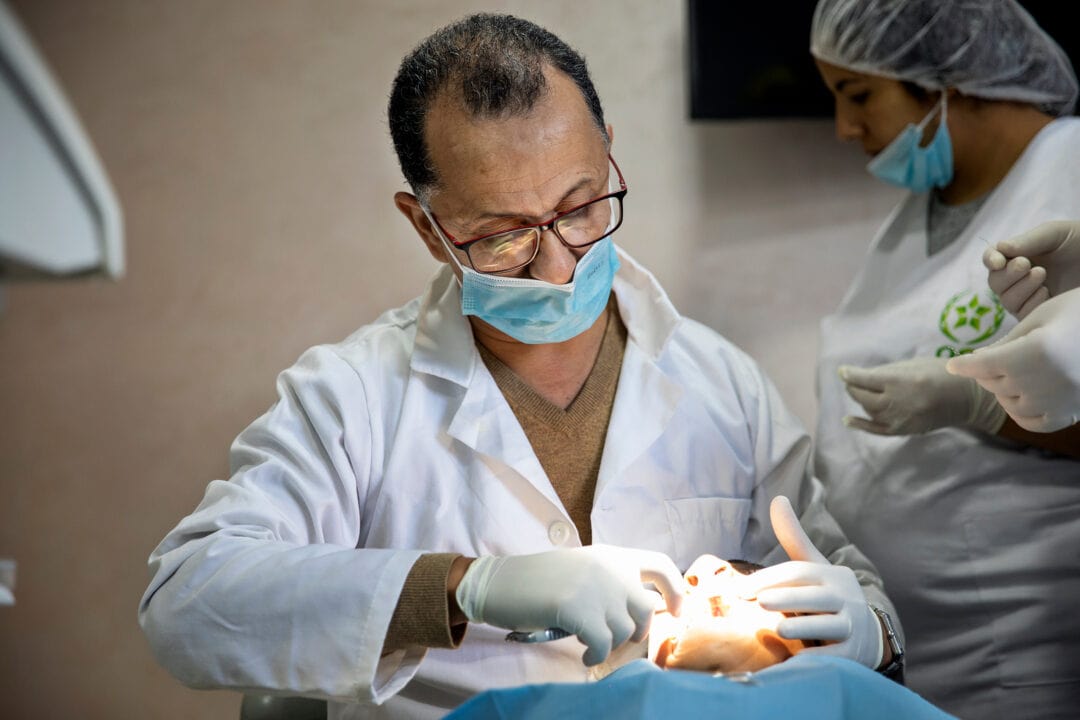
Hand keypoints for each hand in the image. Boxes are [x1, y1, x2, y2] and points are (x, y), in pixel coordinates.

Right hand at [455, 545, 684, 665]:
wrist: (500, 582)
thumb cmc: (538, 580)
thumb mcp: (581, 569)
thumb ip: (610, 580)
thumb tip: (642, 609)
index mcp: (610, 554)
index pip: (660, 564)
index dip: (675, 589)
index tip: (675, 609)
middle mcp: (609, 568)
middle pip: (647, 608)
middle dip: (637, 630)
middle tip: (616, 637)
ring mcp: (595, 588)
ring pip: (624, 631)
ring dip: (609, 643)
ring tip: (588, 640)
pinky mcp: (578, 609)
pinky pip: (603, 644)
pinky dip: (595, 654)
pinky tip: (583, 654)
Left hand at [736, 496, 882, 668]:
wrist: (868, 631)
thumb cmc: (827, 595)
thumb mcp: (813, 565)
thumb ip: (793, 536)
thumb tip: (777, 499)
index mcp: (830, 575)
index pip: (798, 573)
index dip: (769, 578)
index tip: (740, 590)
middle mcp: (844, 597)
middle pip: (814, 597)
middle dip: (786, 598)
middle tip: (758, 601)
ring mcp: (851, 625)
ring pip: (829, 625)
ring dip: (804, 626)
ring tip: (778, 628)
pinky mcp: (854, 652)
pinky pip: (837, 654)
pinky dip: (819, 658)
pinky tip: (798, 660)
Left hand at [839, 356, 1005, 434]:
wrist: (967, 397)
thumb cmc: (940, 373)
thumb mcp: (913, 364)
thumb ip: (887, 371)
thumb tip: (863, 375)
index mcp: (900, 381)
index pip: (865, 379)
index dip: (850, 374)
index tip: (842, 371)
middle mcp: (897, 402)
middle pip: (863, 396)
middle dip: (853, 387)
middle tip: (851, 381)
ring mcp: (900, 419)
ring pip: (869, 410)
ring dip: (862, 400)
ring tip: (862, 392)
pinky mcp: (904, 430)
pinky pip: (876, 429)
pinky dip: (860, 424)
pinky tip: (848, 420)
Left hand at [946, 288, 1079, 431]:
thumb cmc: (1077, 312)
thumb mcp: (1040, 318)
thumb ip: (1006, 342)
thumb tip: (976, 362)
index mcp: (1037, 351)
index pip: (984, 364)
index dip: (964, 364)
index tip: (952, 365)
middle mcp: (1047, 380)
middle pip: (994, 382)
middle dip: (987, 370)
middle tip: (995, 358)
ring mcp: (1062, 400)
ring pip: (1009, 402)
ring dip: (1003, 389)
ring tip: (1012, 372)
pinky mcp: (1073, 412)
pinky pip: (1033, 422)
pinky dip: (1021, 411)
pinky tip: (1021, 396)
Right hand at [985, 220, 1079, 317]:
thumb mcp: (1055, 234)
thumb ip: (1027, 240)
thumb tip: (1000, 248)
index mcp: (1018, 255)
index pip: (992, 258)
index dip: (990, 260)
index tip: (998, 261)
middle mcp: (1018, 277)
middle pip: (995, 282)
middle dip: (1006, 274)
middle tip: (1025, 264)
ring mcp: (1028, 297)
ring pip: (1006, 300)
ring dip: (1019, 288)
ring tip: (1041, 274)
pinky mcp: (1040, 313)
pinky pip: (1022, 315)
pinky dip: (1030, 304)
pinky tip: (1046, 293)